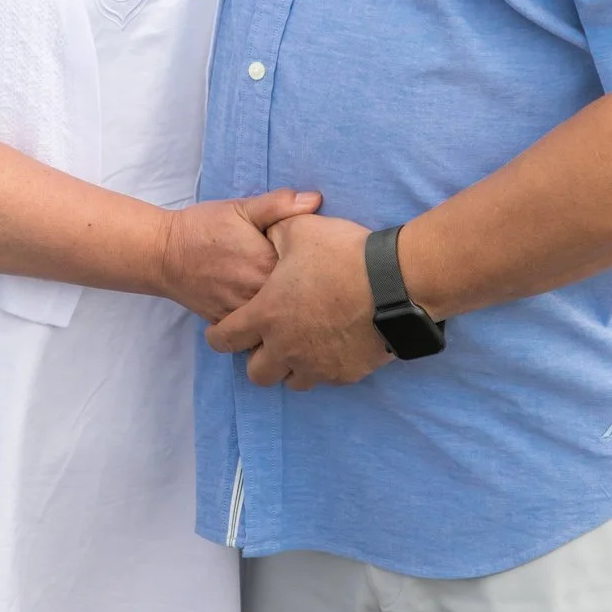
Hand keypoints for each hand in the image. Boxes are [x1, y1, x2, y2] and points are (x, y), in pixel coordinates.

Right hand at [159, 189, 321, 320]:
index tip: (316, 258)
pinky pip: (254, 332)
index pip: (310, 271)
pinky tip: (266, 312)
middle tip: (307, 280)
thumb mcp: (241, 208)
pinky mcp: (227, 325)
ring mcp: (241, 314)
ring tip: (290, 298)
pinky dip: (263, 325)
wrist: (162, 254)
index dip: (315, 265)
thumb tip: (316, 199)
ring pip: (277, 321)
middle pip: (297, 299)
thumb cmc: (203, 227)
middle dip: (303, 290)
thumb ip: (280, 205)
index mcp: (268, 264)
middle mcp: (257, 294)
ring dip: (284, 311)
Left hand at [205, 213, 390, 388]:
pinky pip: (326, 378)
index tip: (221, 331)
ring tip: (302, 344)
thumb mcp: (300, 230)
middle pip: (257, 373)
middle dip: (257, 359)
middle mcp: (286, 348)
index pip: (224, 339)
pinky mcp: (346, 375)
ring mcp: (317, 366)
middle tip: (267, 340)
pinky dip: (323, 366)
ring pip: (292, 381)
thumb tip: (269, 235)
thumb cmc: (342, 255)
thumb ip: (275, 233)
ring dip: (290, 366)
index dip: (217, 335)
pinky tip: (333, 345)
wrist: (394, 284)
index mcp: (266, 315)